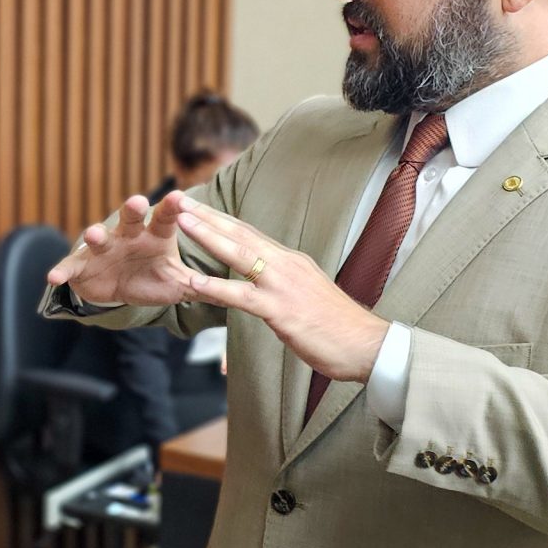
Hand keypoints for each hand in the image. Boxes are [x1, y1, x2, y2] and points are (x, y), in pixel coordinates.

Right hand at [43, 193, 203, 307]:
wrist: (117, 288)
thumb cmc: (151, 278)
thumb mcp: (178, 283)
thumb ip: (203, 286)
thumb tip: (241, 295)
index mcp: (155, 236)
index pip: (167, 219)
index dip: (172, 208)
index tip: (179, 196)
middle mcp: (128, 236)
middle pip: (131, 219)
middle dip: (132, 210)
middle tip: (137, 201)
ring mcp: (104, 249)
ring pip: (99, 237)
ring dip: (95, 234)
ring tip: (94, 233)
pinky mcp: (82, 265)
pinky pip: (71, 267)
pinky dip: (62, 271)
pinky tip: (53, 276)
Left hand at [167, 196, 388, 382]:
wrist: (367, 345)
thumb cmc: (338, 327)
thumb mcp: (307, 295)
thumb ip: (285, 284)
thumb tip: (266, 283)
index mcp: (291, 261)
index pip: (251, 233)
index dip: (223, 219)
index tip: (200, 208)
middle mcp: (286, 265)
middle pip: (241, 234)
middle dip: (208, 217)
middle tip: (180, 202)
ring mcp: (282, 285)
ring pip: (239, 254)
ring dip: (207, 236)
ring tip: (181, 223)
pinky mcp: (280, 309)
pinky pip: (241, 296)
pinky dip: (215, 287)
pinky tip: (193, 281)